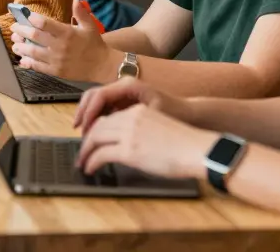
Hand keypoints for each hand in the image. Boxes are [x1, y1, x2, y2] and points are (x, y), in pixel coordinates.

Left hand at [11, 0, 119, 82]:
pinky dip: (28, 62)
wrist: (102, 65)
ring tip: (14, 43)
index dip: (32, 18)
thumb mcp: (89, 25)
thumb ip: (80, 12)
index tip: (25, 16)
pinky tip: (22, 59)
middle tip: (14, 28)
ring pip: (33, 52)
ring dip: (21, 47)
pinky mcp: (56, 71)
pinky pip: (38, 66)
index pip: (45, 23)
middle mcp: (60, 46)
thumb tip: (75, 0)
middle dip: (21, 30)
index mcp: (67, 33)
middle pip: (34, 36)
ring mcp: (57, 60)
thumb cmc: (95, 44)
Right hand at [72, 77, 189, 130]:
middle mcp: (124, 86)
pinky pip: (106, 109)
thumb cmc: (175, 115)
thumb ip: (124, 122)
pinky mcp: (126, 103)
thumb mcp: (150, 118)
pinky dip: (98, 119)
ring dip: (90, 117)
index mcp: (129, 86)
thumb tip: (102, 131)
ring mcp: (124, 94)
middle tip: (78, 132)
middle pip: (93, 96)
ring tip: (86, 136)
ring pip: (98, 103)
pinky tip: (98, 134)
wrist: (193, 116)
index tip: (82, 129)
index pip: (98, 96)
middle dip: (83, 114)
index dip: (87, 113)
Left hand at [78, 104, 217, 179]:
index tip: (92, 140)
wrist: (197, 149)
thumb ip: (139, 131)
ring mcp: (129, 133)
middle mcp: (130, 118)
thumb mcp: (157, 128)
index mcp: (138, 111)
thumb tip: (127, 145)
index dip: (97, 129)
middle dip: (87, 140)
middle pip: (98, 126)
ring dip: (85, 151)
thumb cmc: (184, 144)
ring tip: (83, 162)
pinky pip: (101, 154)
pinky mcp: (129, 150)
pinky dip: (91, 161)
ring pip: (95, 138)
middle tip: (82, 152)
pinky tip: (90, 168)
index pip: (109, 117)